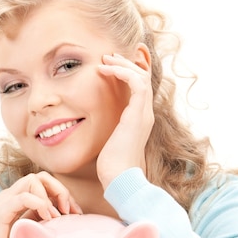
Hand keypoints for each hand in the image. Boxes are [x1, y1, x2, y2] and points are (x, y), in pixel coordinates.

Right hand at [0, 172, 81, 237]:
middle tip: (70, 211)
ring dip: (52, 195)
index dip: (63, 194)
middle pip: (41, 176)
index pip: (45, 182)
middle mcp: (12, 195)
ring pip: (33, 179)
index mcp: (18, 198)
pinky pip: (25, 197)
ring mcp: (6, 200)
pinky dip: (41, 204)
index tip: (75, 213)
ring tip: (59, 216)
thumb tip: (64, 221)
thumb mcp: (28, 232)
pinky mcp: (2, 210)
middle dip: (60, 190)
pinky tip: (48, 218)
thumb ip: (40, 222)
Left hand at [96, 51, 153, 189]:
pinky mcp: (137, 115)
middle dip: (126, 64)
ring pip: (141, 77)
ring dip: (123, 65)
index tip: (112, 64)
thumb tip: (93, 129)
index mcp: (138, 120)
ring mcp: (143, 114)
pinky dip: (123, 72)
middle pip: (143, 79)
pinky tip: (105, 70)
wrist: (121, 180)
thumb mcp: (108, 144)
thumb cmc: (112, 168)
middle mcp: (144, 115)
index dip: (130, 72)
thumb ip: (107, 132)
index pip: (140, 89)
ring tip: (105, 60)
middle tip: (108, 57)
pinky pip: (137, 83)